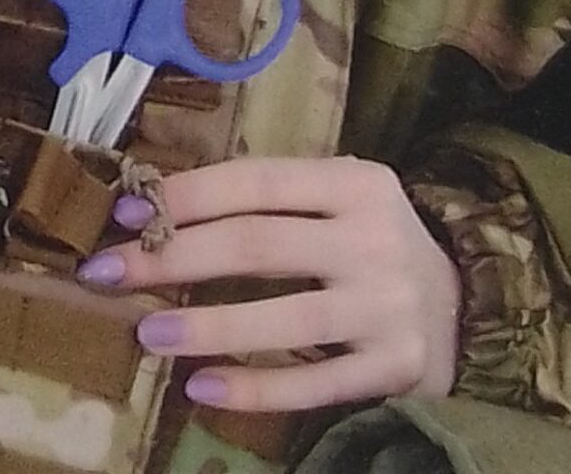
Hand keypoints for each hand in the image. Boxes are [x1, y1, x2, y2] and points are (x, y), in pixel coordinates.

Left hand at [77, 156, 461, 412]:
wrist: (464, 307)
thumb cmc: (372, 243)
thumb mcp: (338, 200)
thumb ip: (272, 199)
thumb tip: (160, 204)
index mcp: (355, 182)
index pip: (257, 180)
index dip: (188, 195)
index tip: (125, 211)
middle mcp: (372, 238)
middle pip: (258, 244)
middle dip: (174, 256)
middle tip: (107, 271)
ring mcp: (386, 306)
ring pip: (283, 317)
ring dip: (206, 326)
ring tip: (146, 333)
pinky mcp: (394, 368)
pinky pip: (313, 383)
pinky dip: (255, 389)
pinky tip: (202, 389)